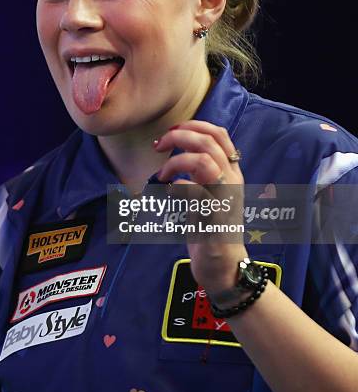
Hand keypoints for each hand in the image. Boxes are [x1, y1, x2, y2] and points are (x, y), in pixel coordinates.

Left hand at [154, 120, 248, 294]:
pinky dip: (177, 188)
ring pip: (203, 161)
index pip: (219, 134)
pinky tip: (169, 194)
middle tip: (159, 146)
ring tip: (163, 174)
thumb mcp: (209, 192)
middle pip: (208, 141)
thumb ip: (200, 171)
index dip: (194, 125)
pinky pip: (195, 193)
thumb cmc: (211, 228)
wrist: (224, 266)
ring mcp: (225, 198)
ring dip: (176, 162)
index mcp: (231, 172)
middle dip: (179, 136)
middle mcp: (231, 180)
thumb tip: (179, 150)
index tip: (171, 131)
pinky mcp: (214, 217)